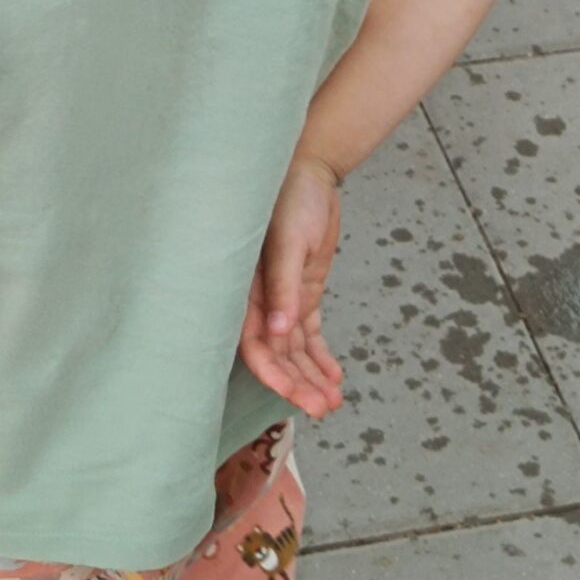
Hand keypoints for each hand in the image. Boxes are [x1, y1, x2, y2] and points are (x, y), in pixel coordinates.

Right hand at [239, 154, 344, 421]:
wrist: (310, 170)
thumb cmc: (288, 196)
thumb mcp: (287, 240)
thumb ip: (282, 285)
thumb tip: (277, 332)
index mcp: (245, 286)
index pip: (254, 342)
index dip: (272, 372)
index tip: (294, 396)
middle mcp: (260, 297)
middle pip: (276, 353)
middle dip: (297, 384)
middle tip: (323, 409)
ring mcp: (283, 297)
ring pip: (294, 348)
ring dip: (311, 376)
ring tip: (332, 402)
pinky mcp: (303, 291)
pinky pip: (309, 333)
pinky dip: (320, 356)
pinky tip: (335, 377)